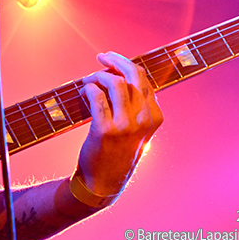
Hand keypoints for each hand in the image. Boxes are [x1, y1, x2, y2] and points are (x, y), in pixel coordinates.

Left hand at [76, 51, 162, 198]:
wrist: (104, 182)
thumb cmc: (118, 151)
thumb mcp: (137, 130)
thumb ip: (137, 105)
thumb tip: (122, 73)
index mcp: (155, 117)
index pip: (143, 78)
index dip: (126, 64)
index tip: (112, 60)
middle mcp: (143, 120)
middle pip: (133, 74)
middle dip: (116, 60)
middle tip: (102, 57)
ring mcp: (125, 126)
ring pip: (114, 82)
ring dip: (97, 75)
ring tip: (88, 80)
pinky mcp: (105, 130)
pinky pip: (96, 96)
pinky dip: (87, 89)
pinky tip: (83, 92)